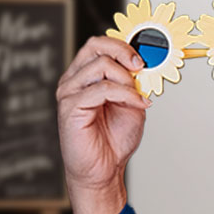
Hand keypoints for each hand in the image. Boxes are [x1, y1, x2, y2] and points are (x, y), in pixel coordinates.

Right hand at [56, 36, 151, 213]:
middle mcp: (73, 80)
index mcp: (85, 76)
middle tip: (141, 67)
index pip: (98, 45)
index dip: (123, 45)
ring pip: (101, 66)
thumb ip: (134, 82)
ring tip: (137, 98)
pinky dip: (126, 94)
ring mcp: (68, 93)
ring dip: (127, 80)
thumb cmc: (114, 138)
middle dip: (124, 52)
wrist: (104, 168)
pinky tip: (137, 105)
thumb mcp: (132, 102)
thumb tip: (144, 63)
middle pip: (95, 46)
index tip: (144, 59)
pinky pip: (102, 89)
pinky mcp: (70, 107)